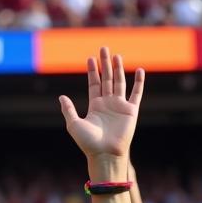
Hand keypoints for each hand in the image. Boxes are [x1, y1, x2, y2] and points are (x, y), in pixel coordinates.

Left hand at [59, 46, 144, 162]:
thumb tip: (61, 97)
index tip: (90, 58)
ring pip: (119, 83)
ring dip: (118, 69)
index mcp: (95, 106)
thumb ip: (69, 109)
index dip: (92, 71)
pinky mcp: (131, 111)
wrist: (104, 154)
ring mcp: (120, 106)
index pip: (94, 84)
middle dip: (104, 64)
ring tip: (116, 55)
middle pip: (106, 79)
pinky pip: (136, 94)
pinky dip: (139, 82)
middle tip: (103, 48)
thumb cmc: (88, 142)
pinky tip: (140, 70)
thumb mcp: (74, 124)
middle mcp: (108, 104)